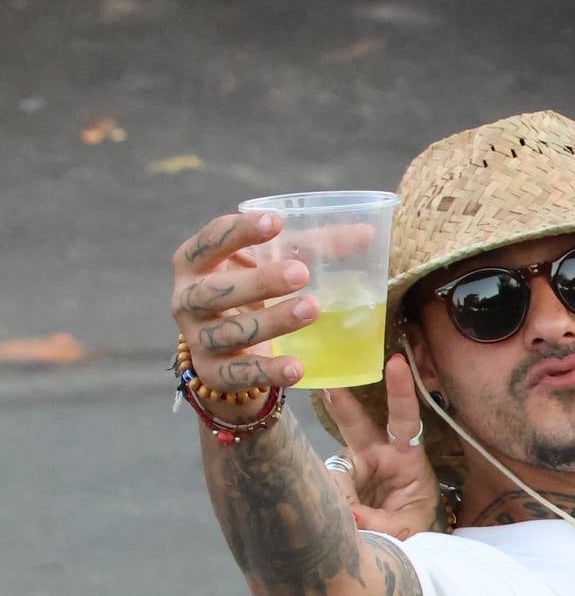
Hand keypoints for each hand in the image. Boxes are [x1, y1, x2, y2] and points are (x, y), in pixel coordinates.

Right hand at [170, 209, 313, 408]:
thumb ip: (310, 249)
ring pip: (232, 331)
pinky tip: (296, 367)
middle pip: (216, 289)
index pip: (209, 241)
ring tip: (312, 309)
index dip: (239, 231)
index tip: (276, 222)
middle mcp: (187, 299)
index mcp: (195, 263)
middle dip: (259, 281)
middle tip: (300, 273)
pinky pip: (240, 373)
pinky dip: (268, 371)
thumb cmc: (251, 295)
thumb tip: (367, 235)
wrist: (228, 352)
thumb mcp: (268, 267)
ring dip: (273, 321)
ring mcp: (198, 338)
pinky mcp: (214, 372)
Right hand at [316, 357, 441, 537]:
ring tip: (356, 521)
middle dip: (341, 404)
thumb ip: (382, 523)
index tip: (396, 364)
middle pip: (355, 423)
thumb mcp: (408, 525)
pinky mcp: (334, 479)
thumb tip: (350, 515)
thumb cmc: (411, 519)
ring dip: (339, 495)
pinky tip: (333, 521)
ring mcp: (352, 465)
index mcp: (405, 456)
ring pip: (334, 470)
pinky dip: (327, 506)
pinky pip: (324, 489)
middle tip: (327, 384)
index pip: (405, 419)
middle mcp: (376, 453)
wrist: (399, 537)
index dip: (400, 392)